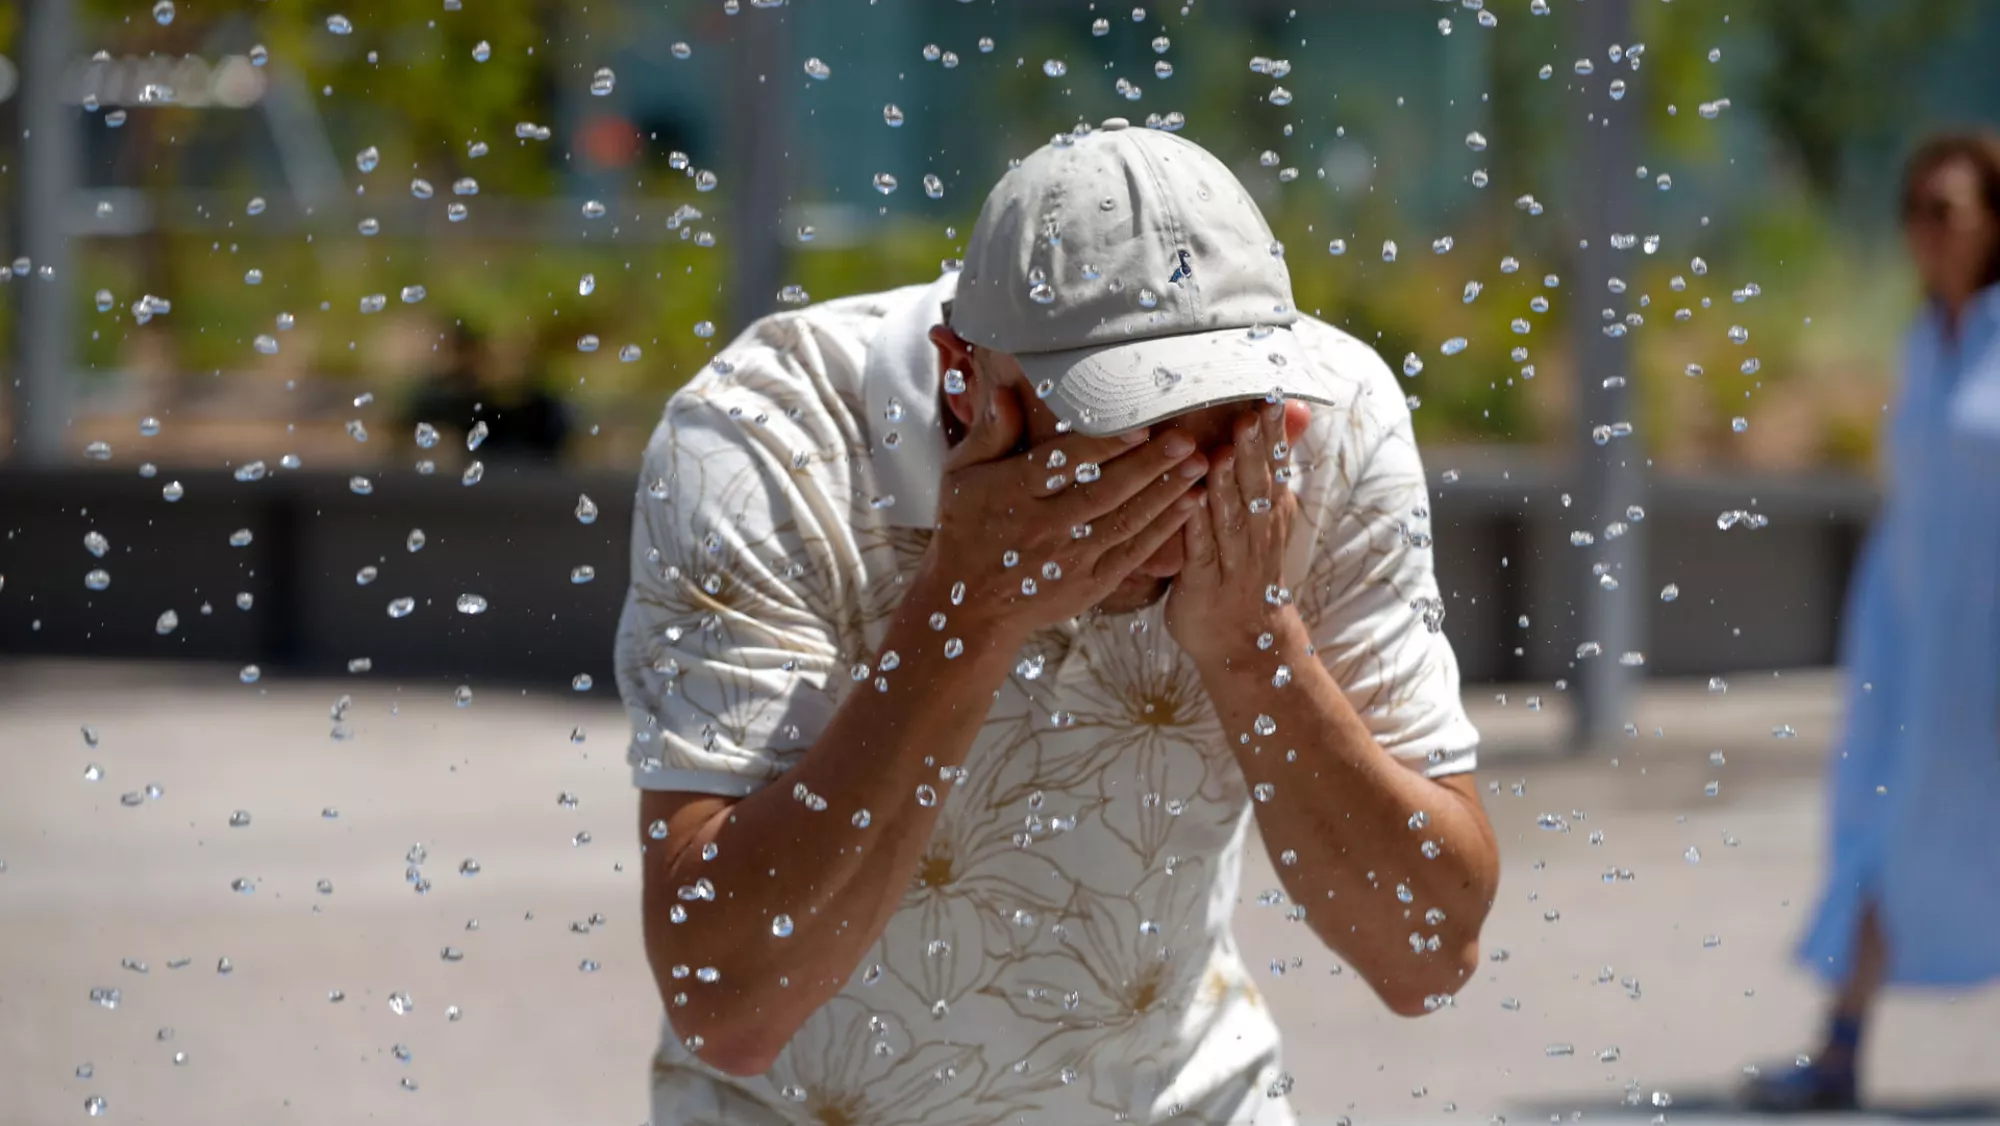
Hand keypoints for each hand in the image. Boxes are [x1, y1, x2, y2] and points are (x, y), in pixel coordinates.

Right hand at [922, 382, 1208, 640]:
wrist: (969, 608)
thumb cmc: (966, 529)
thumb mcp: (961, 475)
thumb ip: (990, 434)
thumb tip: (1005, 391)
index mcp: (1012, 494)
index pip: (1063, 465)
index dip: (1104, 446)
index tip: (1139, 426)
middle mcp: (1043, 527)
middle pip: (1103, 492)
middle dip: (1148, 466)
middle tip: (1186, 439)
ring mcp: (1069, 560)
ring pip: (1125, 521)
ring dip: (1165, 493)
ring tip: (1199, 465)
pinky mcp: (1089, 585)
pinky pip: (1132, 552)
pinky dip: (1163, 529)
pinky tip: (1190, 503)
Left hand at [1165, 400, 1309, 664]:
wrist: (1247, 642)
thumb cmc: (1245, 568)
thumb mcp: (1265, 515)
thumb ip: (1267, 467)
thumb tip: (1288, 415)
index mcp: (1269, 512)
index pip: (1274, 465)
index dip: (1273, 433)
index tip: (1271, 396)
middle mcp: (1257, 533)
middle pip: (1258, 486)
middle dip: (1255, 449)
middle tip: (1250, 414)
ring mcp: (1233, 560)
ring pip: (1234, 517)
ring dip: (1230, 484)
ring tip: (1226, 451)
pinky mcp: (1205, 584)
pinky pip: (1203, 551)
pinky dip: (1199, 525)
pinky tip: (1192, 501)